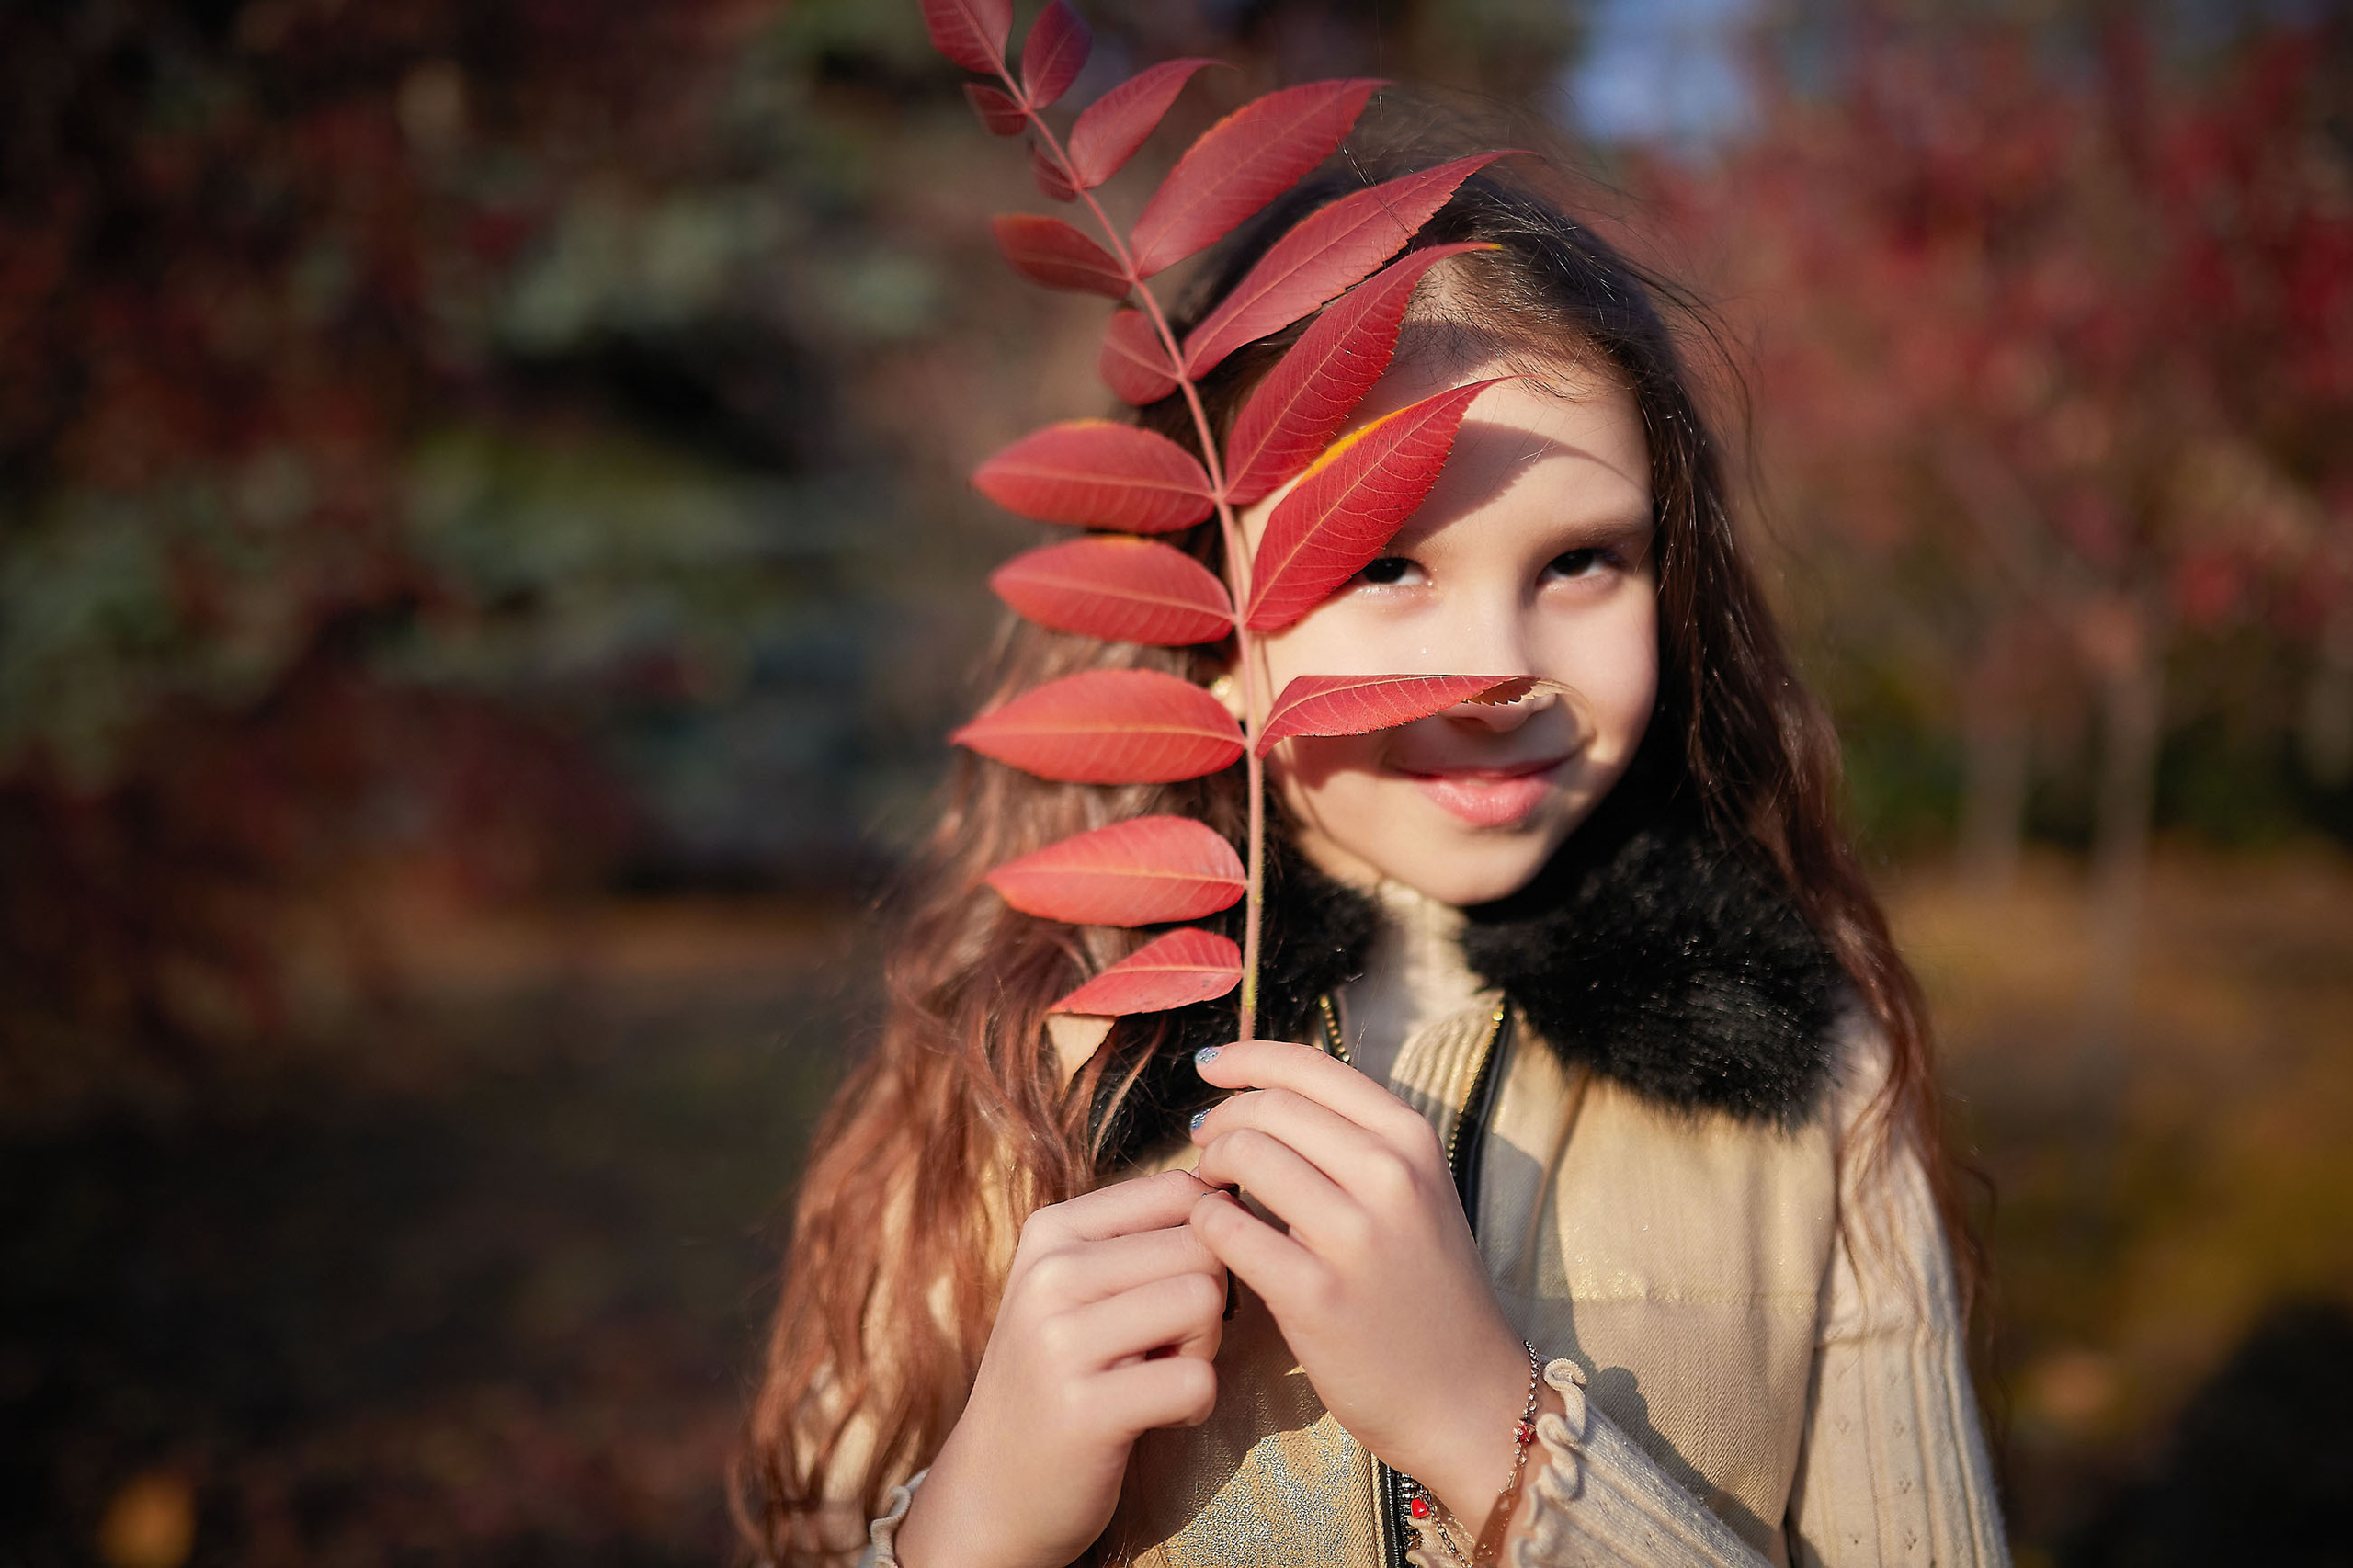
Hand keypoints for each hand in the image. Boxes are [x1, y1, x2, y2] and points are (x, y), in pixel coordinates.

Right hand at [895, 1169, 1227, 1567]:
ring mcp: (1059, 1341)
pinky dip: (1195, 1405)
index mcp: (1051, 1230)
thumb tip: (1227, 1192)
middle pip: (1203, 1247)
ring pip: (1204, 1302)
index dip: (1207, 1241)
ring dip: (1202, 1350)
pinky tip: (1157, 1418)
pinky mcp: (1084, 1410)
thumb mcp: (1077, 1287)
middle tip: (1165, 1347)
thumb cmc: (1061, 1375)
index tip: (1171, 1286)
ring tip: (1157, 1377)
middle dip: (1207, 1301)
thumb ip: (1141, 1238)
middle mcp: (1049, 1274)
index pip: (1180, 1191)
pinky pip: (1197, 1380)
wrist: (993, 1487)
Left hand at [1187, 1039, 1534, 1533]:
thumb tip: (1265, 1094)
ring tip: (1212, 1193)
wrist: (1468, 1396)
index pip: (1310, 1068)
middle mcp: (1390, 1176)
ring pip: (1244, 1155)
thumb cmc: (1427, 1290)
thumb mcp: (1415, 1193)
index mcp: (1412, 1140)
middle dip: (1221, 1120)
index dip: (1248, 1058)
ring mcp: (1355, 1237)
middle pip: (1268, 1108)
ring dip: (1208, 1169)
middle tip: (1206, 1148)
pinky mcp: (1316, 1296)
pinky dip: (1205, 1225)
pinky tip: (1214, 1237)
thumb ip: (1355, 1140)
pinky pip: (1227, 1230)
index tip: (1212, 1066)